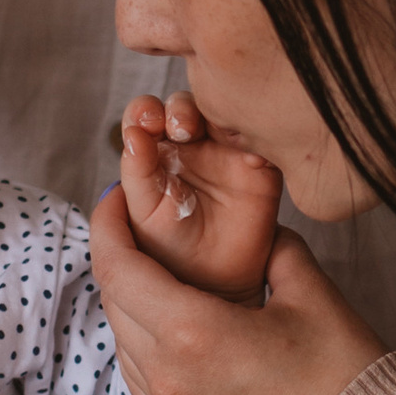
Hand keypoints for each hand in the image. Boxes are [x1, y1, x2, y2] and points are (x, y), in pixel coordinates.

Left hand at [90, 191, 384, 394]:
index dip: (107, 224)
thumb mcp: (311, 291)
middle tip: (138, 225)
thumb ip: (274, 248)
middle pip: (114, 301)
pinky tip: (170, 323)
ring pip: (123, 341)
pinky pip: (140, 376)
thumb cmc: (345, 375)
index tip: (114, 198)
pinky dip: (143, 341)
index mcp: (192, 332)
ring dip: (129, 300)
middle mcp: (167, 374)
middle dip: (118, 256)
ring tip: (156, 270)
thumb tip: (257, 232)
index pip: (117, 266)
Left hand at [116, 93, 281, 301]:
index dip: (144, 112)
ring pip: (220, 113)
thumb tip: (133, 135)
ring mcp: (225, 153)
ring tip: (204, 134)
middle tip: (178, 126)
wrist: (216, 287)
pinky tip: (245, 150)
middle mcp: (188, 147)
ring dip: (213, 113)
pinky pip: (261, 139)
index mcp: (153, 155)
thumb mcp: (145, 214)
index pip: (145, 117)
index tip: (146, 124)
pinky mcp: (260, 166)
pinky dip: (256, 135)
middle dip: (177, 108)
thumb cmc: (172, 254)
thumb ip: (138, 174)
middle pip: (182, 107)